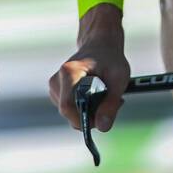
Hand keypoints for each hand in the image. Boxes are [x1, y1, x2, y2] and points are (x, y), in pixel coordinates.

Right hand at [50, 3, 130, 132]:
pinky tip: (96, 97)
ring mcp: (54, 87)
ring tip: (106, 96)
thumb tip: (102, 127)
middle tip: (113, 103)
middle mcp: (56, 80)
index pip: (67, 107)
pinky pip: (71, 110)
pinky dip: (84, 109)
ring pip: (70, 114)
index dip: (84, 120)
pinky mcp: (57, 93)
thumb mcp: (118, 79)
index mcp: (69, 72)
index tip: (102, 119)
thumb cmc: (111, 59)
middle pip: (69, 113)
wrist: (101, 45)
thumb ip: (110, 104)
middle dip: (92, 115)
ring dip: (90, 112)